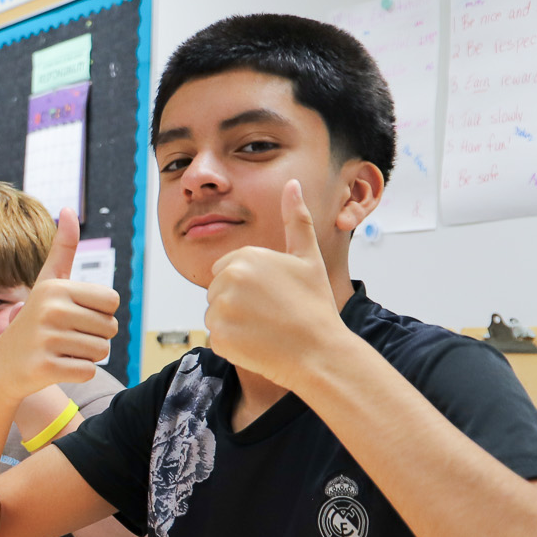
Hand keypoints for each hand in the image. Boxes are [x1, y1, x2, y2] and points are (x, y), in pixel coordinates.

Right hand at [0, 212, 117, 404]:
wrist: (2, 366)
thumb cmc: (34, 321)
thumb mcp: (47, 283)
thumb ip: (62, 249)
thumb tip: (68, 209)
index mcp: (55, 288)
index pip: (112, 300)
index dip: (100, 312)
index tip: (75, 315)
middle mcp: (50, 310)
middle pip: (110, 327)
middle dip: (95, 336)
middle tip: (66, 337)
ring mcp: (46, 340)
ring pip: (101, 351)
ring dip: (87, 355)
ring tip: (61, 351)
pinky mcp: (44, 368)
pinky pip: (88, 370)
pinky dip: (78, 372)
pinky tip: (56, 366)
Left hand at [204, 180, 345, 388]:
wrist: (320, 352)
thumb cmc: (315, 305)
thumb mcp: (308, 257)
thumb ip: (296, 219)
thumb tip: (293, 184)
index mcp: (246, 257)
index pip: (227, 269)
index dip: (249, 284)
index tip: (273, 295)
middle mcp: (228, 280)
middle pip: (218, 291)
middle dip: (239, 301)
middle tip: (271, 312)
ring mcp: (221, 310)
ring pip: (216, 314)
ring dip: (235, 323)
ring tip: (266, 327)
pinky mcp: (218, 337)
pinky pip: (217, 337)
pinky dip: (234, 343)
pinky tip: (259, 343)